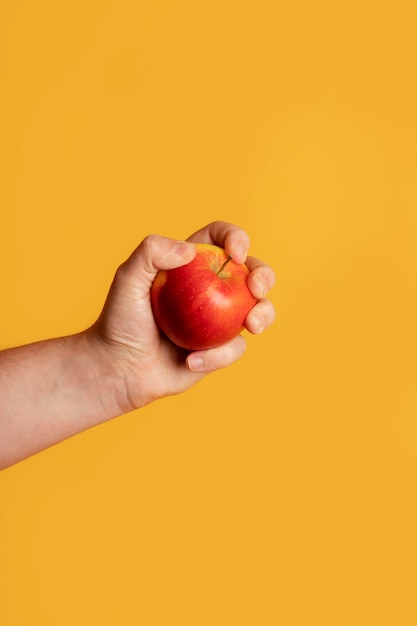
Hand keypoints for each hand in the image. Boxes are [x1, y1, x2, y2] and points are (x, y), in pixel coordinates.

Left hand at [91, 221, 275, 412]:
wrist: (118, 370)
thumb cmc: (120, 321)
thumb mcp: (127, 280)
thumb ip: (150, 253)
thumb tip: (189, 250)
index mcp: (192, 265)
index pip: (220, 239)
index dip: (236, 238)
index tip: (235, 254)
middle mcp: (212, 289)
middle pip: (252, 271)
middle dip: (264, 275)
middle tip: (256, 289)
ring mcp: (220, 320)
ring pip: (259, 310)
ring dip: (264, 314)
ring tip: (251, 326)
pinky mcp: (220, 350)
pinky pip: (235, 349)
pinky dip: (216, 356)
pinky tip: (190, 362)